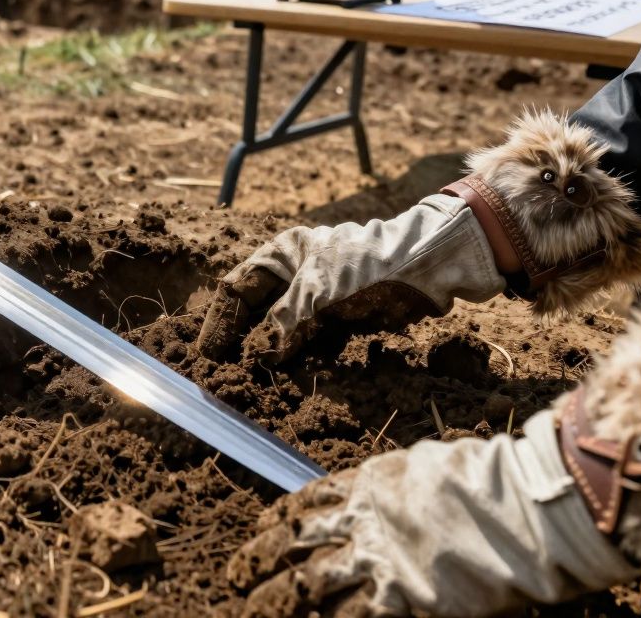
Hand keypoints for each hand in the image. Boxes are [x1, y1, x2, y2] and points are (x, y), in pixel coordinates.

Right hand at [196, 193, 505, 361]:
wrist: (432, 267)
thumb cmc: (367, 269)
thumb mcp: (315, 296)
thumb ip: (282, 327)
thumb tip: (261, 359)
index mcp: (281, 255)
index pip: (236, 290)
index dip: (219, 324)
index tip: (208, 356)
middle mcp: (297, 273)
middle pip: (258, 314)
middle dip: (244, 345)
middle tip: (229, 377)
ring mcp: (321, 297)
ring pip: (287, 333)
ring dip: (276, 359)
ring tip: (259, 386)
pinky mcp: (345, 318)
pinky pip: (316, 345)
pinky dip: (306, 363)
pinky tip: (298, 382)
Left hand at [227, 298, 640, 616]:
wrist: (521, 508)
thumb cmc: (486, 483)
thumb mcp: (420, 470)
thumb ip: (386, 489)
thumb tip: (366, 499)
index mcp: (365, 485)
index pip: (302, 503)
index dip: (273, 522)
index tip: (258, 532)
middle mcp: (360, 522)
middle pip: (290, 545)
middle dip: (256, 564)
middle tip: (233, 579)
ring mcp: (376, 562)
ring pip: (304, 586)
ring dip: (271, 602)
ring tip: (248, 609)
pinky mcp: (399, 599)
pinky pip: (344, 617)